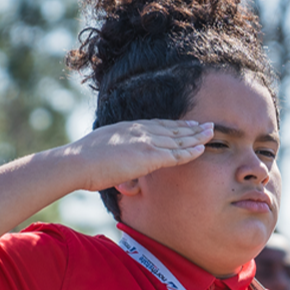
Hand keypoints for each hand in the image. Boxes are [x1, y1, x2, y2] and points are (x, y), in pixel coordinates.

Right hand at [60, 120, 214, 191]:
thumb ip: (114, 154)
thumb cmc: (82, 162)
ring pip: (177, 139)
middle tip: (208, 125)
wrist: (77, 162)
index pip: (158, 125)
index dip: (175, 126)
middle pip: (172, 128)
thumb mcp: (101, 151)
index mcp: (128, 128)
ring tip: (212, 133)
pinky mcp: (148, 156)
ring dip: (196, 136)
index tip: (188, 125)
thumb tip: (114, 164)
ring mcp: (144, 141)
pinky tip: (202, 149)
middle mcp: (139, 130)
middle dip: (191, 128)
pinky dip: (190, 151)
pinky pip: (175, 154)